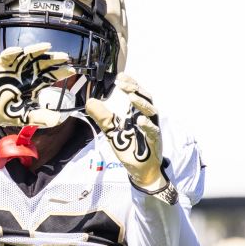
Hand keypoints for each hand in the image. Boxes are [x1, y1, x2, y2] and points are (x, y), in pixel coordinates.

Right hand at [0, 43, 72, 128]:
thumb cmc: (4, 112)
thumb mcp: (23, 117)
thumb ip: (39, 118)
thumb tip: (57, 120)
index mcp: (34, 84)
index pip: (51, 76)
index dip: (61, 72)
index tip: (72, 70)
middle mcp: (26, 73)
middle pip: (42, 63)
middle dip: (53, 59)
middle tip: (65, 57)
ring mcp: (14, 68)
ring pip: (27, 56)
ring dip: (37, 50)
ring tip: (47, 47)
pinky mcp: (0, 66)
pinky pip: (6, 56)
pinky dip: (12, 52)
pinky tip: (19, 51)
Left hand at [86, 74, 175, 200]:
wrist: (139, 168)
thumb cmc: (128, 147)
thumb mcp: (111, 130)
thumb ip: (102, 116)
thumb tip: (89, 102)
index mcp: (135, 112)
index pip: (135, 93)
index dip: (130, 83)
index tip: (120, 76)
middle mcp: (146, 116)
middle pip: (144, 97)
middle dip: (134, 88)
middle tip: (123, 83)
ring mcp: (151, 127)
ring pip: (151, 111)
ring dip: (141, 103)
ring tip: (131, 96)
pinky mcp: (155, 140)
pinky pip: (153, 130)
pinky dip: (147, 124)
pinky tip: (140, 120)